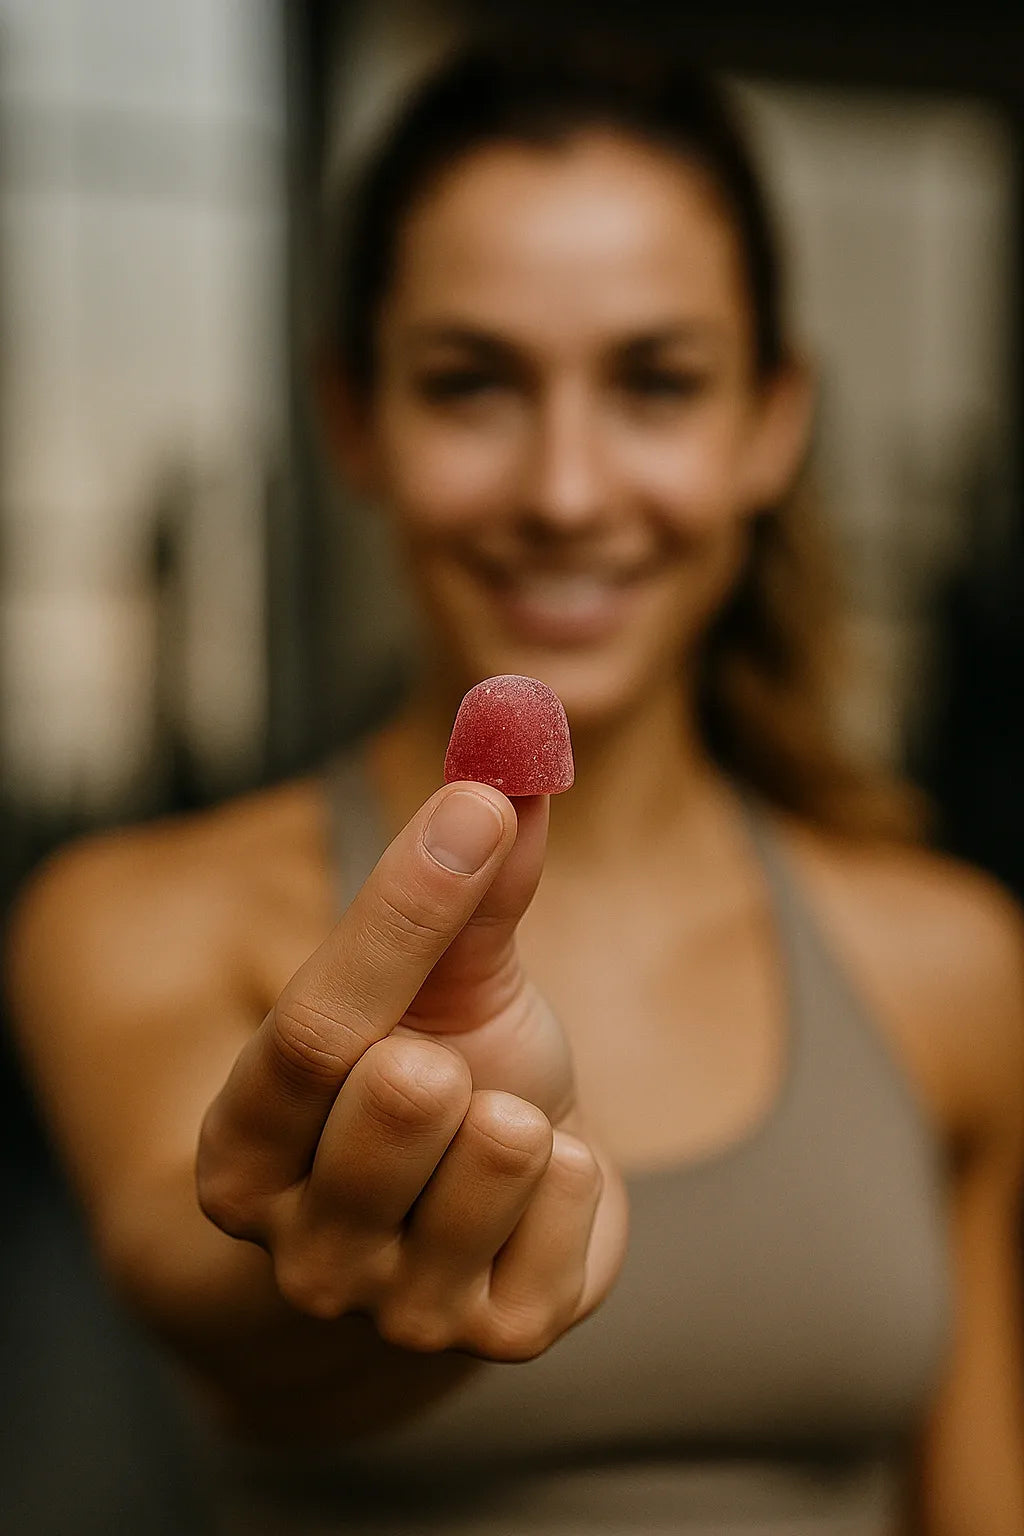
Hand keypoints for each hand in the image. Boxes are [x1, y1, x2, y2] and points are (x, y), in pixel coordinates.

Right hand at [196, 782, 627, 1361]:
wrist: (475, 1227)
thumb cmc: (430, 1081)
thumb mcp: (435, 983)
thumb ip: (464, 880)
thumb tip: (513, 743)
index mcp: (246, 1148)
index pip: (314, 1025)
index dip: (404, 904)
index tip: (481, 797)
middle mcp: (301, 1245)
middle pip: (401, 1092)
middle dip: (457, 1050)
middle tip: (447, 1068)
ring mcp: (400, 1309)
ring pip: (502, 1144)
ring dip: (524, 1110)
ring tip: (492, 1134)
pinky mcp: (506, 1336)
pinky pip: (577, 1195)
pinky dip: (578, 1167)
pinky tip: (539, 1190)